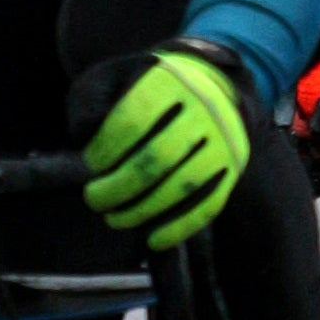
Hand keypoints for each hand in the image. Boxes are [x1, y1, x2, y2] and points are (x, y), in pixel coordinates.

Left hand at [83, 47, 251, 247]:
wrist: (205, 84)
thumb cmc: (143, 87)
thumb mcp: (110, 79)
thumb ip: (89, 101)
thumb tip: (85, 138)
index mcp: (170, 79)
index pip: (134, 118)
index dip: (106, 148)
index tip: (91, 164)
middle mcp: (205, 107)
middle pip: (158, 157)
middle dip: (118, 186)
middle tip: (94, 199)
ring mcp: (225, 139)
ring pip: (183, 184)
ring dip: (143, 210)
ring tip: (115, 218)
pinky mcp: (233, 166)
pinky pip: (210, 204)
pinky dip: (181, 227)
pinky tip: (153, 240)